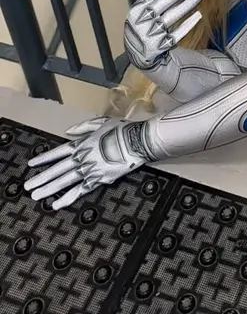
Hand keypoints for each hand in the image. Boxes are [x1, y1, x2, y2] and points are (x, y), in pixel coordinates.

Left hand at [24, 117, 152, 209]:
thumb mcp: (102, 122)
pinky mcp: (99, 179)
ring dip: (50, 189)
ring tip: (37, 196)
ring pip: (65, 181)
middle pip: (58, 169)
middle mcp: (82, 157)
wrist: (138, 141)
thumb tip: (67, 132)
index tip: (32, 164)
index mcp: (82, 143)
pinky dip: (69, 197)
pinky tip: (57, 204)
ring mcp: (90, 169)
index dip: (45, 158)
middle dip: (42, 178)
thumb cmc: (122, 129)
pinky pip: (81, 190)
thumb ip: (83, 128)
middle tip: (28, 186)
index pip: (59, 152)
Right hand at [124, 0, 206, 70]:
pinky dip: (187, 24)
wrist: (139, 55)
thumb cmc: (145, 25)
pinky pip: (176, 34)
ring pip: (172, 15)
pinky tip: (199, 15)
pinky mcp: (159, 47)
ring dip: (189, 3)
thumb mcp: (143, 8)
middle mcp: (142, 20)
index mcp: (137, 7)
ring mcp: (150, 33)